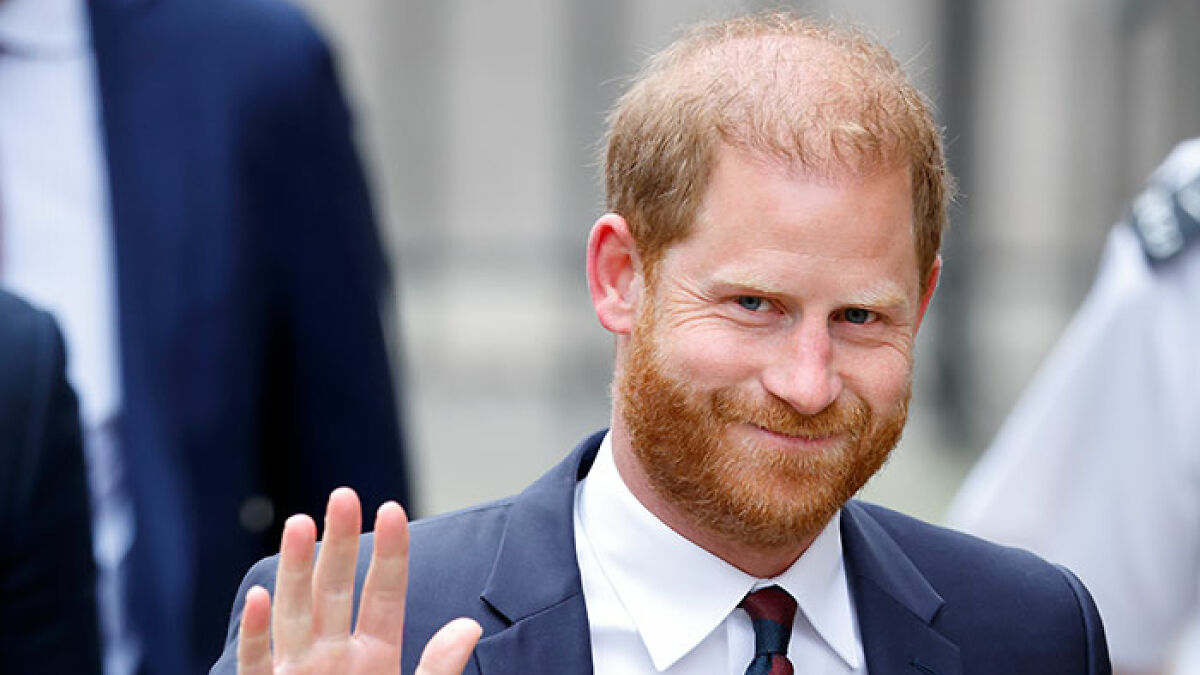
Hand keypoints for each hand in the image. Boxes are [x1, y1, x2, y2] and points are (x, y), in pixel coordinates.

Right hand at [236, 488, 482, 673]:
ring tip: (300, 523)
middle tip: (342, 495)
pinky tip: (259, 598)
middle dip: (337, 544)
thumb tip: (468, 625)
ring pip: (294, 614)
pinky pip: (260, 665)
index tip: (392, 509)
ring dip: (295, 572)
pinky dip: (257, 634)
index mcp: (374, 658)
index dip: (389, 554)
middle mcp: (332, 659)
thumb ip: (437, 672)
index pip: (382, 595)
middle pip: (334, 591)